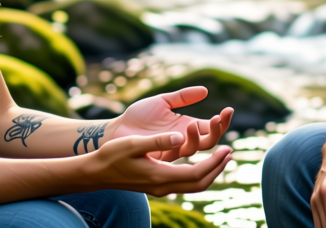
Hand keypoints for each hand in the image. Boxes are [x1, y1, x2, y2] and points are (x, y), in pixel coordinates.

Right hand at [88, 131, 233, 195]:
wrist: (96, 173)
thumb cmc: (111, 156)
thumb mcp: (132, 144)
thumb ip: (156, 141)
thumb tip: (178, 136)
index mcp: (160, 176)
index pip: (197, 174)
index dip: (214, 163)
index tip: (227, 149)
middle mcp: (163, 186)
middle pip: (199, 183)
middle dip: (217, 169)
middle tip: (230, 153)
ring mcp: (160, 188)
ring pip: (193, 185)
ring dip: (210, 172)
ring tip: (221, 157)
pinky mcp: (157, 186)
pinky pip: (185, 183)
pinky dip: (198, 173)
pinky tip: (200, 161)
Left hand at [110, 87, 233, 160]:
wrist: (117, 129)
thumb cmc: (138, 116)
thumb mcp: (162, 101)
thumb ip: (182, 97)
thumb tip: (205, 91)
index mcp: (186, 127)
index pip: (210, 127)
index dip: (222, 121)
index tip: (229, 110)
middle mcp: (183, 140)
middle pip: (209, 141)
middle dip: (218, 130)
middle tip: (218, 118)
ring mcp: (174, 148)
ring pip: (196, 149)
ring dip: (200, 136)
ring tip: (194, 123)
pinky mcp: (163, 155)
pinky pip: (179, 152)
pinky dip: (185, 142)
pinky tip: (185, 130)